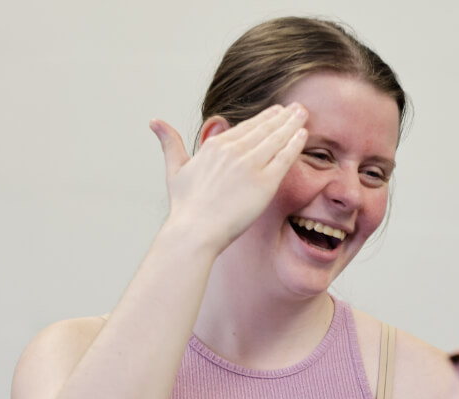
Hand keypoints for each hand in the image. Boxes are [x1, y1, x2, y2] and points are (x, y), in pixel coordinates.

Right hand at [149, 104, 307, 253]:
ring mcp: (250, 165)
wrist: (195, 231)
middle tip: (297, 108)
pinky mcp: (264, 183)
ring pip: (276, 139)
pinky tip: (303, 134)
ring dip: (292, 124)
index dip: (264, 118)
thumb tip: (155, 121)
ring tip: (303, 115)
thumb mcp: (175, 169)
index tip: (277, 111)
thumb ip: (170, 143)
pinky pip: (284, 158)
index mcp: (215, 146)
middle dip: (283, 116)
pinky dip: (294, 144)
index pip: (246, 127)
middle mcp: (233, 151)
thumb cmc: (185, 207)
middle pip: (264, 128)